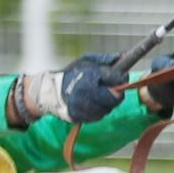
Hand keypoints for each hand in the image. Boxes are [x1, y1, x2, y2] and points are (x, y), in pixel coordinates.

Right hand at [9, 54, 126, 126]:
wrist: (50, 90)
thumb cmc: (72, 73)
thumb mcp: (87, 61)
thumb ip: (105, 59)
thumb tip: (123, 56)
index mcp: (90, 77)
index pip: (116, 79)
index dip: (121, 78)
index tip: (121, 77)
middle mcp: (86, 93)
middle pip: (115, 97)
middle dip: (116, 93)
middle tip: (111, 89)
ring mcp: (83, 106)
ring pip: (108, 108)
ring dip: (107, 103)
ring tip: (98, 95)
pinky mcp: (80, 117)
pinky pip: (98, 116)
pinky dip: (98, 110)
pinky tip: (92, 103)